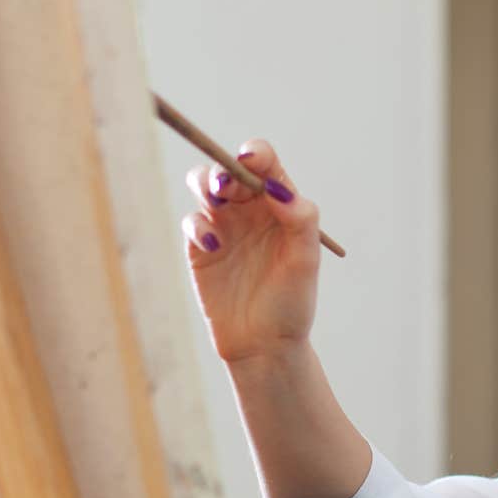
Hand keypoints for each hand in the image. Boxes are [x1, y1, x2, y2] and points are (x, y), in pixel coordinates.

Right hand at [179, 139, 323, 363]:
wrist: (264, 343)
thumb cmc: (292, 301)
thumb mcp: (305, 260)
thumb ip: (300, 219)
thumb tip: (278, 188)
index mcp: (279, 204)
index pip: (265, 164)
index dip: (256, 153)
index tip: (251, 159)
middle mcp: (250, 208)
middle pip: (229, 168)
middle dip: (226, 170)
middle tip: (228, 189)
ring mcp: (223, 224)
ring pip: (204, 185)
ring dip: (205, 184)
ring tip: (217, 202)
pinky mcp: (200, 246)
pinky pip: (191, 220)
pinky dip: (197, 225)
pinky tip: (213, 244)